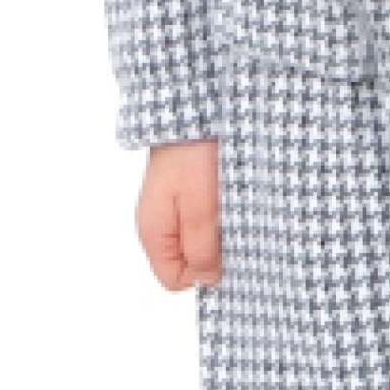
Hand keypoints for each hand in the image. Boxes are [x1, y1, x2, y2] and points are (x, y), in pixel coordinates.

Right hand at [135, 137, 222, 289]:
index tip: (225, 253)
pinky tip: (233, 200)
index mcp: (154, 231)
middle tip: (234, 228)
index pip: (173, 279)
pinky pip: (205, 220)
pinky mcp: (188, 195)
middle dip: (215, 252)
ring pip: (200, 241)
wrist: (193, 109)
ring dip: (221, 232)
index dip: (201, 273)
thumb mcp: (200, 205)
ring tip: (235, 209)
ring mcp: (173, 209)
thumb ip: (201, 246)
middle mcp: (160, 224)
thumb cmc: (192, 151)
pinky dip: (221, 216)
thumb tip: (207, 280)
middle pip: (188, 261)